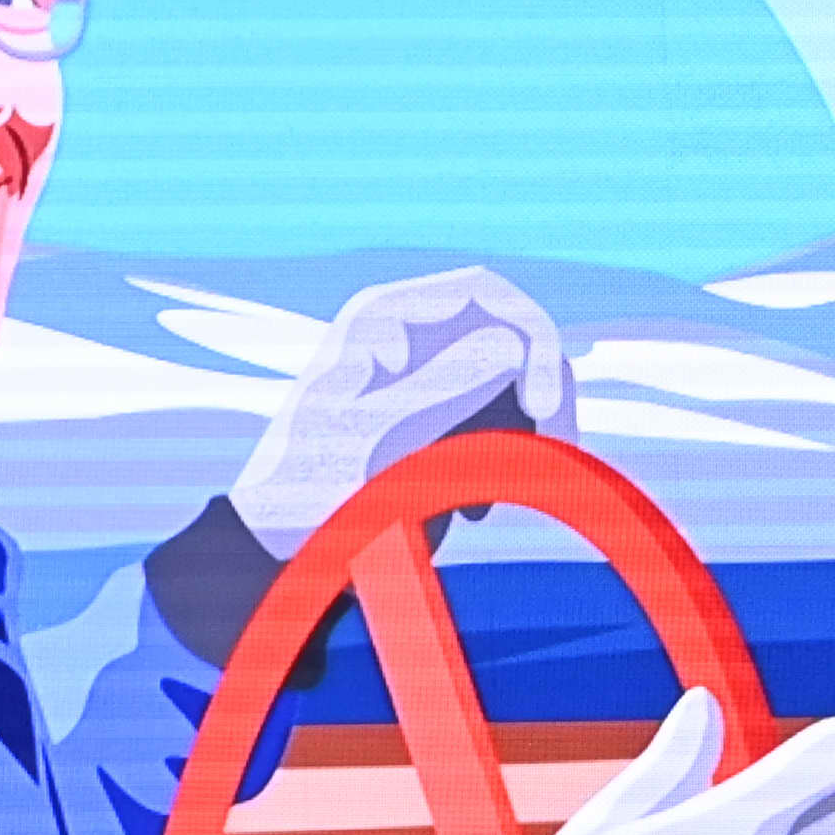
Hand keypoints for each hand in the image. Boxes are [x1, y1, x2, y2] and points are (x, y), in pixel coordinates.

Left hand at [230, 264, 574, 545]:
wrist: (275, 542)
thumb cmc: (309, 490)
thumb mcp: (379, 438)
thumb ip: (443, 386)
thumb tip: (512, 344)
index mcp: (383, 316)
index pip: (489, 293)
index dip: (534, 339)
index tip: (545, 406)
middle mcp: (404, 333)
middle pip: (508, 330)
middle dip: (543, 386)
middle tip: (559, 446)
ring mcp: (418, 373)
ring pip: (508, 377)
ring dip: (523, 428)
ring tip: (494, 498)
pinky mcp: (427, 415)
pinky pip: (489, 415)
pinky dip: (499, 454)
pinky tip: (476, 508)